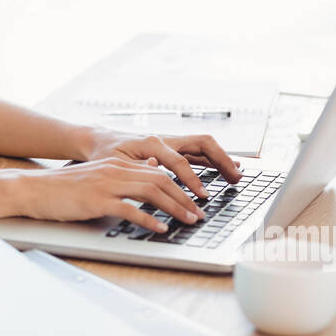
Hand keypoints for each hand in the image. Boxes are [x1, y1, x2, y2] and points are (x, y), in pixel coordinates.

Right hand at [11, 157, 207, 232]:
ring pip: (151, 192)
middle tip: (199, 213)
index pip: (158, 171)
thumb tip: (149, 178)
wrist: (33, 190)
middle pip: (160, 180)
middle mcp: (115, 169)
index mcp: (116, 164)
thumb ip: (121, 178)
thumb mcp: (96, 178)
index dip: (180, 186)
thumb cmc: (62, 189)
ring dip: (174, 207)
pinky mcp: (97, 200)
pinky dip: (149, 219)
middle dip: (185, 197)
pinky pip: (130, 209)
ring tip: (189, 220)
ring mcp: (106, 184)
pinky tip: (160, 228)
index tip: (194, 201)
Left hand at [80, 127, 242, 195]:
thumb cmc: (104, 152)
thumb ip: (137, 168)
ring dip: (221, 160)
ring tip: (237, 176)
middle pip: (202, 144)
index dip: (192, 180)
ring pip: (203, 147)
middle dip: (222, 160)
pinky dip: (212, 162)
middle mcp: (165, 139)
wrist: (99, 140)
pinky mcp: (171, 148)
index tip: (203, 196)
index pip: (180, 161)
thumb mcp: (115, 163)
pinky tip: (223, 170)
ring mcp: (170, 142)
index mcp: (152, 142)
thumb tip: (156, 169)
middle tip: (236, 178)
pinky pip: (197, 153)